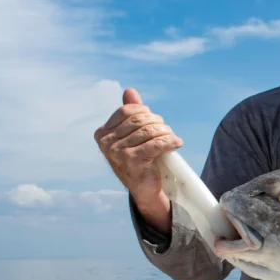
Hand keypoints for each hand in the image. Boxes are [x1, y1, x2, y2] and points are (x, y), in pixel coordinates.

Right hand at [94, 88, 181, 230]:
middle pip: (139, 120)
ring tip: (172, 137)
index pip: (127, 111)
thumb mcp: (131, 135)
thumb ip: (130, 113)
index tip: (155, 120)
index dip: (145, 112)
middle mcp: (107, 143)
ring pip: (149, 131)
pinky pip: (157, 143)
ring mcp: (118, 152)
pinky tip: (177, 143)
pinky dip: (170, 141)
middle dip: (157, 122)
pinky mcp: (134, 161)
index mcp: (102, 133)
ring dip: (166, 132)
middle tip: (166, 130)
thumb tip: (130, 91)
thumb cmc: (138, 158)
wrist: (143, 188)